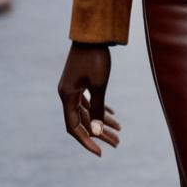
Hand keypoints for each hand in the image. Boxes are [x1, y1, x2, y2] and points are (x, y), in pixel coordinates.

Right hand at [58, 42, 120, 156]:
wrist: (93, 33)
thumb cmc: (96, 57)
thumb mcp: (99, 84)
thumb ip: (98, 108)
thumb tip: (98, 132)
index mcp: (67, 96)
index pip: (74, 127)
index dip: (86, 141)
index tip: (100, 153)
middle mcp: (68, 94)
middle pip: (83, 121)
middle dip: (100, 134)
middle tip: (117, 144)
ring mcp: (74, 87)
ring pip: (88, 111)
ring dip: (102, 121)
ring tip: (119, 132)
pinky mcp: (80, 80)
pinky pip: (89, 100)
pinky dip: (101, 108)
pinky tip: (112, 115)